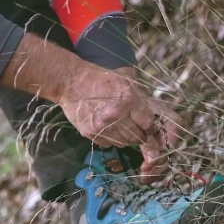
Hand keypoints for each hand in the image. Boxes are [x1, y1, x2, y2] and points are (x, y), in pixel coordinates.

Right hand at [57, 67, 181, 180]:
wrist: (71, 82)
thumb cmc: (100, 79)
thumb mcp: (125, 81)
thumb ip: (139, 99)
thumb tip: (152, 117)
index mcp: (128, 99)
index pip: (148, 123)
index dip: (149, 126)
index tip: (147, 125)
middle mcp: (116, 114)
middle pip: (137, 136)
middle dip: (139, 133)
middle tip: (134, 126)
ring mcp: (102, 125)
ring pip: (124, 143)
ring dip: (125, 137)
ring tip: (119, 125)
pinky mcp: (91, 133)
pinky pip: (109, 144)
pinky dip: (111, 138)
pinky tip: (107, 127)